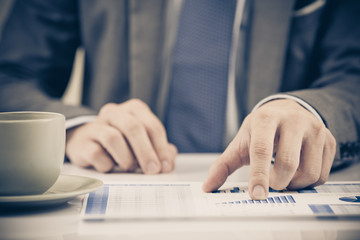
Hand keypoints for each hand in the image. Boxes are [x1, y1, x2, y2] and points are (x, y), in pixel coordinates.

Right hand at [66, 99, 177, 173]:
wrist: (87, 141)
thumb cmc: (122, 142)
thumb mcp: (143, 143)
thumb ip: (159, 150)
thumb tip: (168, 162)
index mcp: (134, 110)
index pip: (152, 126)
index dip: (161, 148)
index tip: (165, 166)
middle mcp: (114, 112)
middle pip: (133, 127)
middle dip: (146, 151)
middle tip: (152, 170)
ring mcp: (96, 125)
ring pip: (113, 138)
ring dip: (126, 158)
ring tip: (129, 167)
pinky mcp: (83, 142)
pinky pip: (96, 153)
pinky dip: (107, 165)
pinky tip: (110, 167)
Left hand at [203, 99, 335, 198]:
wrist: (287, 111)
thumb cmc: (262, 129)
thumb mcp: (241, 142)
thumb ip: (224, 164)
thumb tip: (208, 187)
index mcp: (266, 118)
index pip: (262, 149)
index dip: (258, 175)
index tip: (256, 195)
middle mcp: (293, 120)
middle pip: (288, 164)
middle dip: (276, 182)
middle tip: (270, 183)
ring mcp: (315, 129)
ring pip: (308, 173)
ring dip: (293, 184)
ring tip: (282, 176)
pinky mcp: (329, 140)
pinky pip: (321, 175)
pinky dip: (307, 183)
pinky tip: (296, 173)